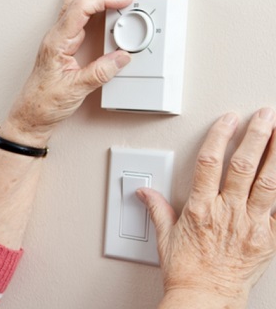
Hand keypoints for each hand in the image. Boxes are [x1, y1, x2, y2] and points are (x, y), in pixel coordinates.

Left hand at [4, 0, 141, 142]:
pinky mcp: (63, 44)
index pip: (81, 9)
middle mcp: (56, 36)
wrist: (30, 117)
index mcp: (56, 42)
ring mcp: (59, 39)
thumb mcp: (76, 89)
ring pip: (80, 5)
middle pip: (82, 1)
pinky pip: (75, 14)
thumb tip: (122, 57)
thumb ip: (100, 72)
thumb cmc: (43, 104)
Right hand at [139, 108, 275, 306]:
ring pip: (268, 182)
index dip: (219, 137)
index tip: (228, 119)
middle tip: (265, 115)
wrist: (205, 297)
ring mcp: (251, 225)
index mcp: (200, 209)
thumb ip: (158, 209)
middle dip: (256, 136)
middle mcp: (228, 213)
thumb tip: (144, 192)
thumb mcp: (165, 237)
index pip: (209, 163)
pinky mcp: (269, 238)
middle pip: (244, 166)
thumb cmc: (186, 271)